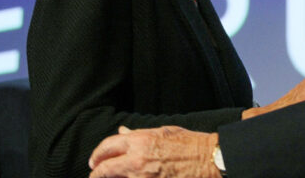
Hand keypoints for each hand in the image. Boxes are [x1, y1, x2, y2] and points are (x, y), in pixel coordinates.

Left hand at [88, 125, 218, 177]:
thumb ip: (139, 134)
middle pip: (105, 170)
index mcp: (141, 141)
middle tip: (95, 175)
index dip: (97, 155)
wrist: (209, 159)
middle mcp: (137, 160)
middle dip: (97, 174)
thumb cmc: (190, 144)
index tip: (94, 162)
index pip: (108, 147)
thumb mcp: (164, 132)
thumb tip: (122, 132)